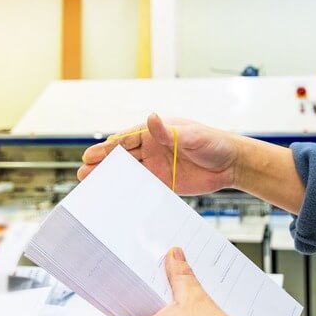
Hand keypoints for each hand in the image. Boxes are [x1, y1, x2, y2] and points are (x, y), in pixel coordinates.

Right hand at [78, 114, 241, 195]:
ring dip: (111, 178)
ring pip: (129, 172)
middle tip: (83, 173)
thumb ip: (169, 131)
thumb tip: (151, 118)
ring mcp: (158, 166)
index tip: (90, 155)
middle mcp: (153, 148)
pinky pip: (143, 187)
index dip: (107, 148)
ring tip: (91, 185)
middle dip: (102, 164)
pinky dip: (129, 192)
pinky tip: (116, 198)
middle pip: (122, 157)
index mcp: (155, 132)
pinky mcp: (165, 182)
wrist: (232, 164)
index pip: (126, 140)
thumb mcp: (191, 135)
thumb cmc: (214, 142)